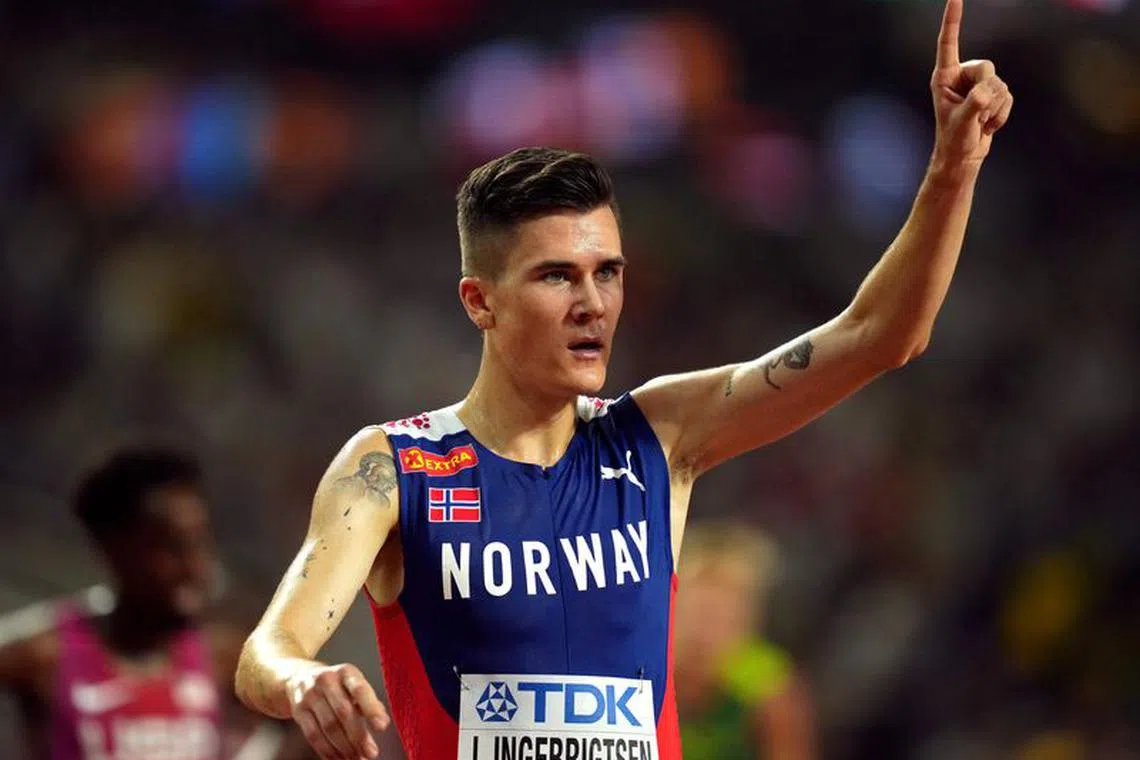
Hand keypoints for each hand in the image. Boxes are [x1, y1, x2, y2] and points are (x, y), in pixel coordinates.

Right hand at [288, 663, 390, 759]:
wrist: (299, 677)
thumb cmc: (336, 684)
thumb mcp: (353, 684)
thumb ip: (369, 702)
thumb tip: (382, 722)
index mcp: (346, 672)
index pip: (360, 690)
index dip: (371, 709)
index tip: (382, 727)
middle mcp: (326, 680)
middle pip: (343, 712)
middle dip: (358, 736)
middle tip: (370, 753)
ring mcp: (310, 695)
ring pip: (328, 726)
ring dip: (345, 748)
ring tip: (357, 758)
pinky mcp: (298, 711)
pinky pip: (313, 735)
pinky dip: (328, 751)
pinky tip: (339, 758)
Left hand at [930, 0, 1013, 166]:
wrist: (962, 156)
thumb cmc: (953, 139)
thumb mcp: (961, 122)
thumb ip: (974, 103)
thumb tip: (987, 91)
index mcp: (944, 77)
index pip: (948, 43)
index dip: (952, 20)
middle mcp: (961, 76)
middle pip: (987, 68)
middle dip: (986, 92)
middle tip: (976, 113)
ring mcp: (978, 85)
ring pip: (1000, 83)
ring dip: (994, 108)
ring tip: (979, 121)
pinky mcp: (992, 94)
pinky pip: (1008, 96)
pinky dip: (1001, 114)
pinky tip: (988, 124)